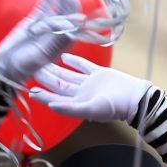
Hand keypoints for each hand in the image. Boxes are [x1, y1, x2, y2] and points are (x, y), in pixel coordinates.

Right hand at [0, 0, 83, 83]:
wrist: (8, 65)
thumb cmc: (24, 65)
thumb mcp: (41, 56)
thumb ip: (55, 42)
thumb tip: (70, 28)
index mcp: (61, 45)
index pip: (72, 28)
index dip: (75, 16)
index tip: (75, 8)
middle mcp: (55, 35)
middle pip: (66, 16)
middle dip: (69, 4)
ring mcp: (45, 27)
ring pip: (57, 9)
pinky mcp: (35, 21)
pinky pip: (44, 7)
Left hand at [28, 53, 152, 122]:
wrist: (135, 98)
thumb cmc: (114, 107)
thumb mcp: (90, 109)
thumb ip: (70, 108)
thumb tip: (51, 106)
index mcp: (78, 103)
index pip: (56, 98)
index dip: (43, 95)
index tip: (30, 90)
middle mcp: (81, 94)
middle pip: (59, 85)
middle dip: (46, 79)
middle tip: (31, 69)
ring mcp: (90, 84)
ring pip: (68, 75)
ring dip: (56, 70)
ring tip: (43, 63)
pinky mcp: (99, 74)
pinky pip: (83, 66)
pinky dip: (74, 61)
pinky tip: (64, 57)